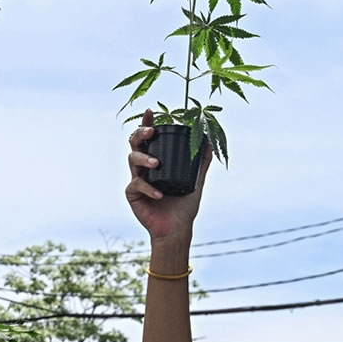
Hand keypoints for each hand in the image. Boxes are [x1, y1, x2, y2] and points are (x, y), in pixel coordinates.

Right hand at [125, 112, 210, 241]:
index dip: (147, 123)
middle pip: (135, 143)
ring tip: (156, 163)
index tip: (150, 112)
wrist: (177, 230)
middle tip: (151, 132)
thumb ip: (201, 162)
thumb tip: (209, 139)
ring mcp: (137, 180)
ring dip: (144, 158)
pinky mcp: (133, 195)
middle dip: (141, 134)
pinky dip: (148, 188)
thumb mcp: (196, 181)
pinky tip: (159, 194)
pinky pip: (137, 186)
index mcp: (156, 161)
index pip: (149, 138)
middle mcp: (144, 168)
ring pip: (132, 160)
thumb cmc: (184, 207)